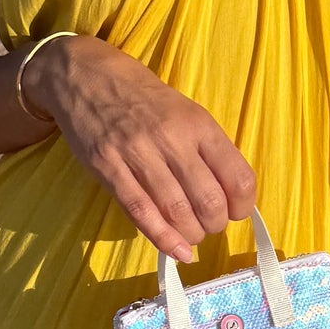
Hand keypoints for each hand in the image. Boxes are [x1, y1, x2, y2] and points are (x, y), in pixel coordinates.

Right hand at [19, 36, 255, 260]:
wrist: (87, 77)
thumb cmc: (143, 97)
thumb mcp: (186, 111)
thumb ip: (207, 148)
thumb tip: (231, 194)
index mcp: (198, 124)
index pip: (236, 175)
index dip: (243, 205)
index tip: (237, 211)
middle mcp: (172, 139)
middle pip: (208, 200)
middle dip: (215, 224)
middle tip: (210, 224)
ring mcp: (137, 154)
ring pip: (177, 211)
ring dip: (191, 233)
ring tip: (192, 234)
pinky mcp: (109, 169)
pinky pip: (141, 212)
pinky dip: (164, 239)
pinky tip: (178, 251)